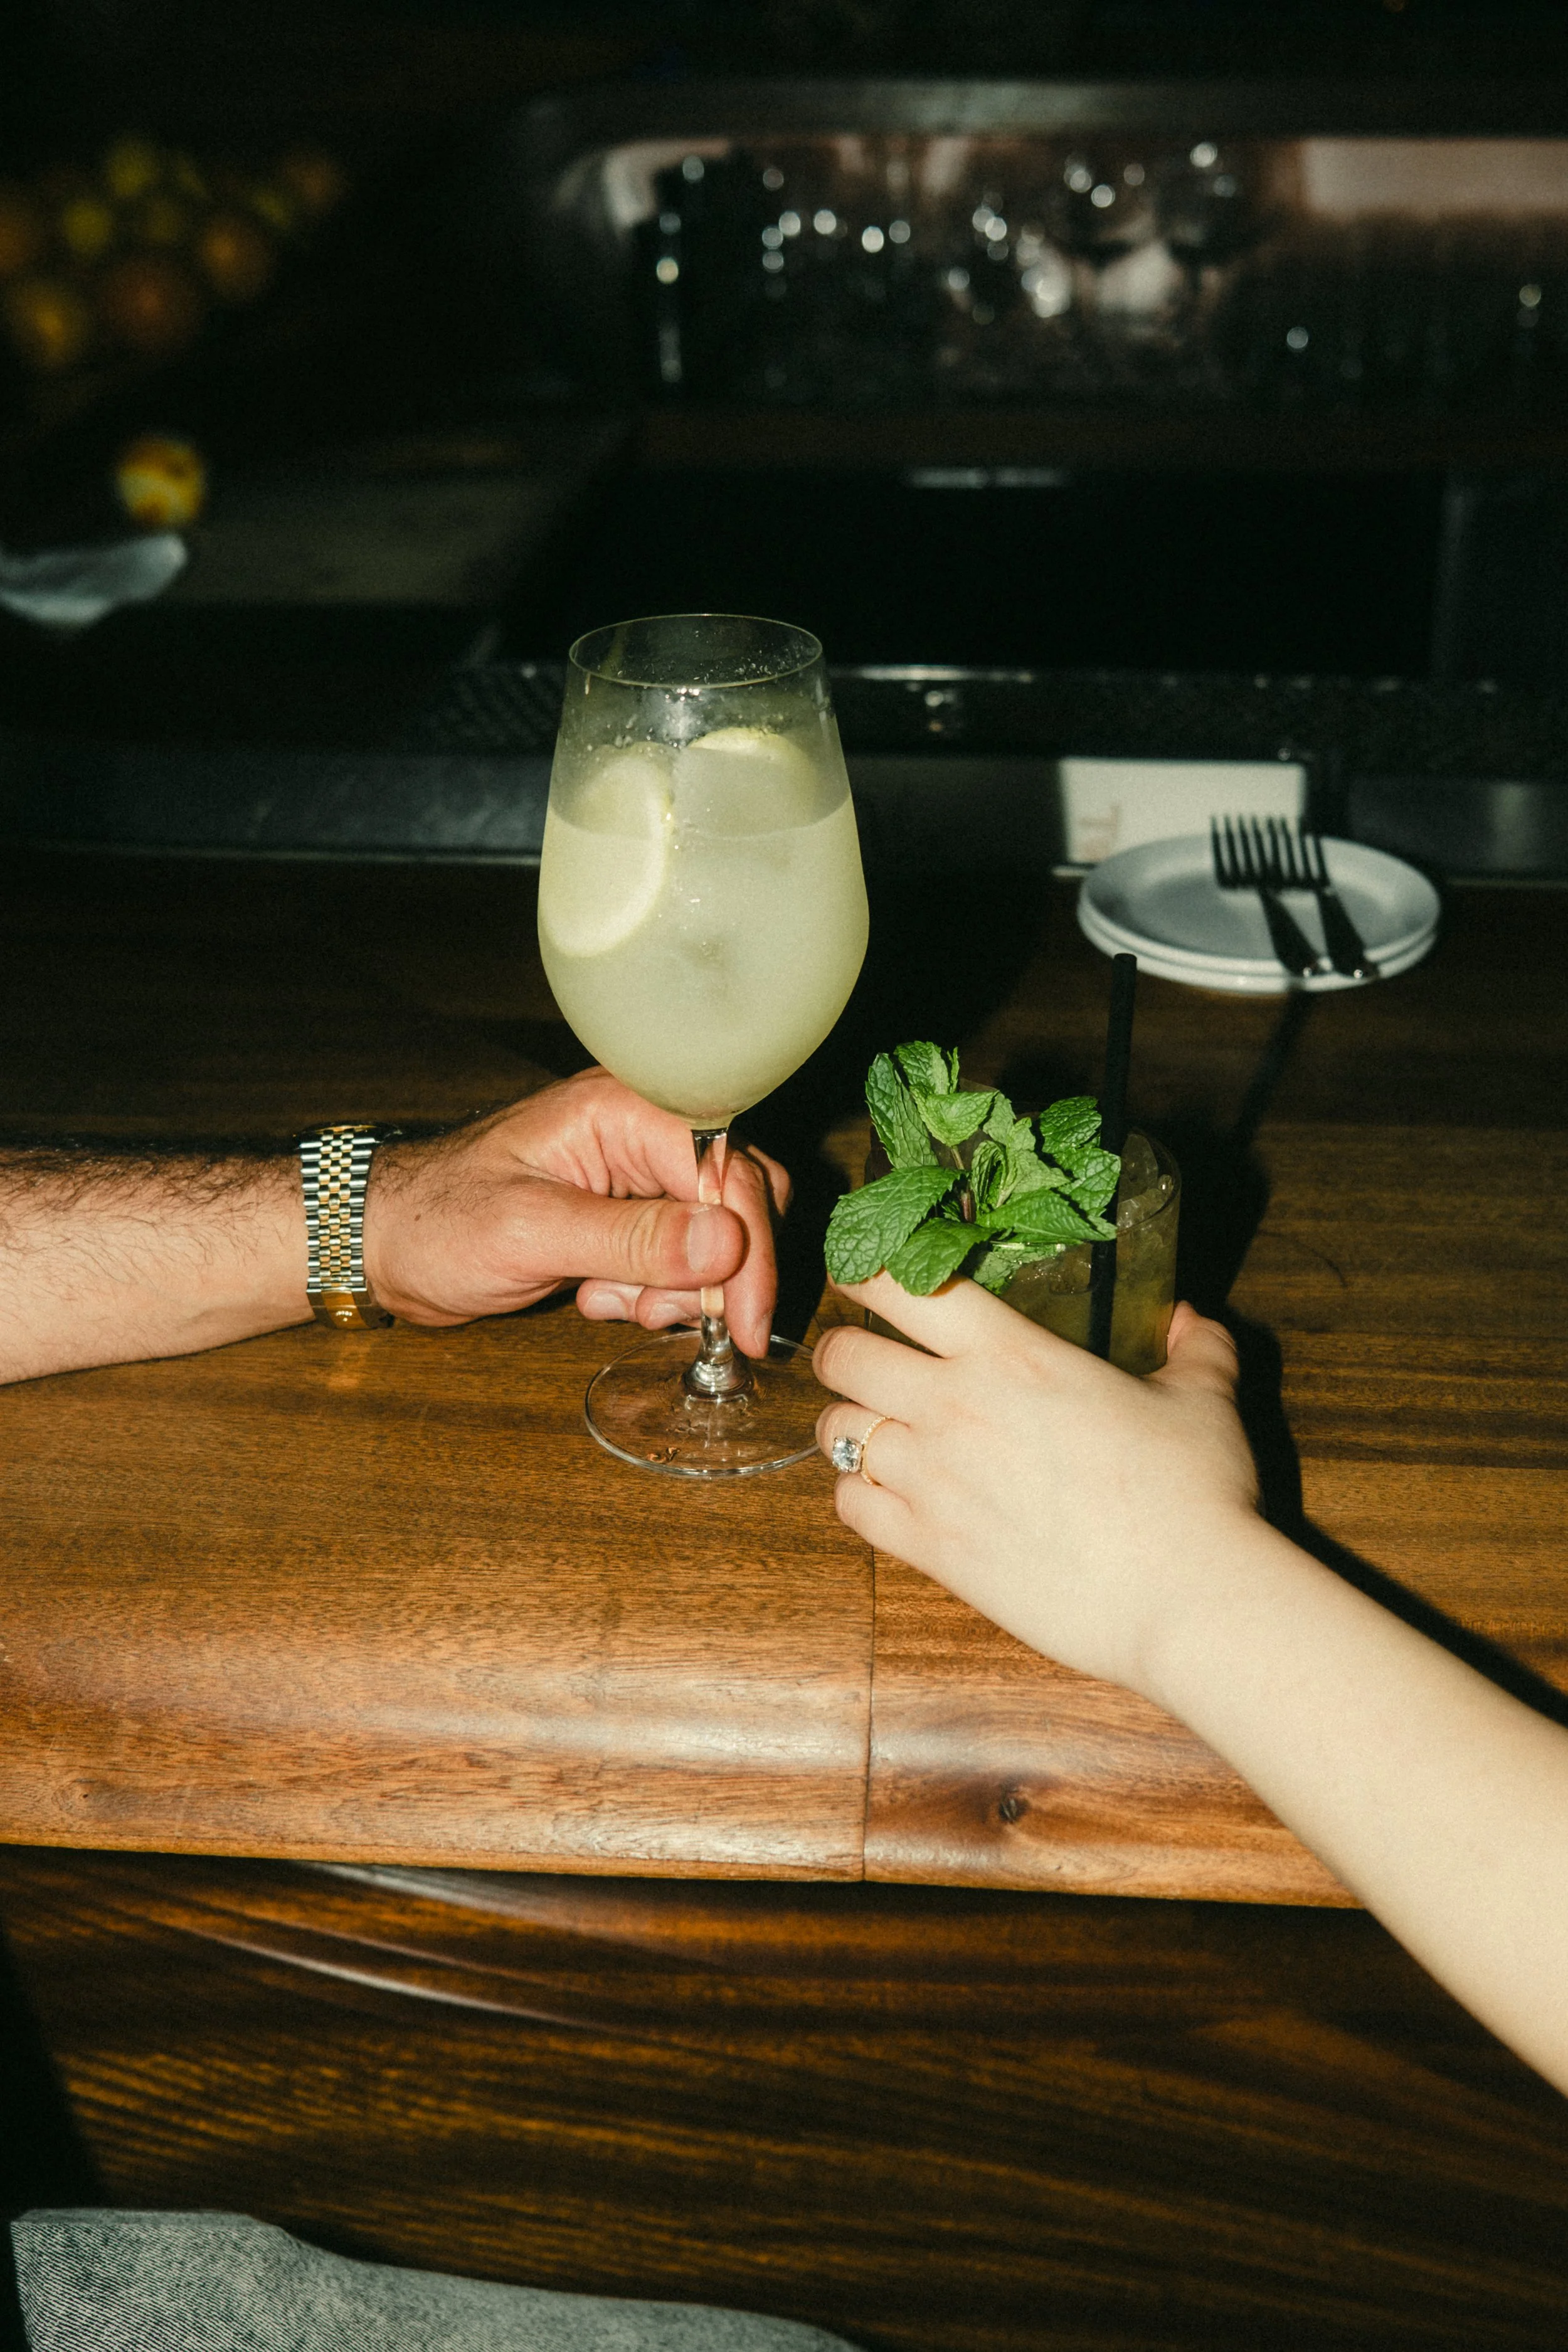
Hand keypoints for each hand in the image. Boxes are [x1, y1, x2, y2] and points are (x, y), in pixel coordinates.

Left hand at [363, 1068, 788, 1357]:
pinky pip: (679, 1260)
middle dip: (717, 1272)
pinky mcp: (625, 1221)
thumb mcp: (530, 1232)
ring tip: (612, 1304)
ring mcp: (634, 1178)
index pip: (728, 1169)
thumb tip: (726, 1244)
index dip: (748, 1248)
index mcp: (622, 1110)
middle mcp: (640, 1135)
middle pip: (738, 1200)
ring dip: (680, 1289)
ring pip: (714, 1238)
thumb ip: (631, 1239)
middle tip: (668, 1316)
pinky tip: (598, 1300)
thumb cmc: (436, 1221)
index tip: (743, 1320)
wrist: (385, 1244)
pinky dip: (656, 1294)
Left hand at [813, 1278, 1257, 1696]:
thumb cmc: (1196, 1495)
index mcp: (1011, 1353)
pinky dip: (856, 1493)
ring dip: (850, 1423)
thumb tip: (1189, 1318)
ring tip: (880, 1428)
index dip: (864, 1269)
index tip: (862, 1270)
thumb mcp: (1203, 1399)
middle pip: (842, 1354)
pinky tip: (890, 1493)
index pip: (899, 1284)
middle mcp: (954, 1406)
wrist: (1185, 1601)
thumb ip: (1192, 1346)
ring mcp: (933, 1479)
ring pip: (835, 1428)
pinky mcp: (929, 1548)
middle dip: (846, 1351)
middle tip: (871, 1359)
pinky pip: (847, 1505)